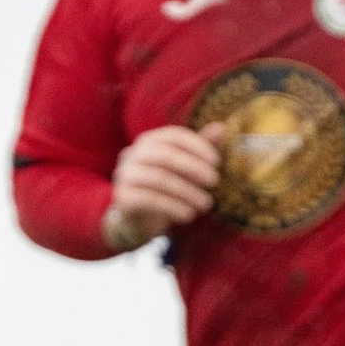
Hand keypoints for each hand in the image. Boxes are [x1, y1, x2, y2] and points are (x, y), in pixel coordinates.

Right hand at [104, 123, 225, 251]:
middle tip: (214, 181)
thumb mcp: (185, 168)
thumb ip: (200, 148)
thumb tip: (221, 127)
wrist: (139, 219)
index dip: (197, 146)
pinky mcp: (123, 197)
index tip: (216, 162)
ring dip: (187, 192)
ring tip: (206, 203)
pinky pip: (150, 200)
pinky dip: (173, 207)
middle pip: (165, 156)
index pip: (174, 136)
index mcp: (149, 141)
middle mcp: (133, 154)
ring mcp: (125, 175)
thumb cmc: (166, 188)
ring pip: (159, 180)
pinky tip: (189, 215)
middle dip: (193, 167)